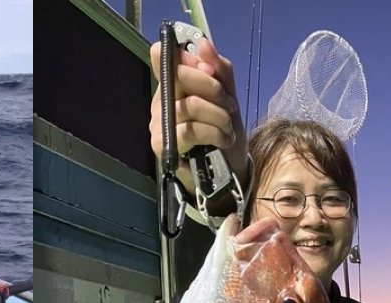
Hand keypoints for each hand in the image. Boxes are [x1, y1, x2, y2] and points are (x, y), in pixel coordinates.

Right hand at [147, 37, 247, 192]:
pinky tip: (223, 139)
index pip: (165, 57)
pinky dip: (214, 133)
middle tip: (229, 106)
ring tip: (228, 127)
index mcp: (173, 84)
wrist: (228, 169)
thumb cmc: (224, 131)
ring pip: (190, 105)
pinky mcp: (165, 145)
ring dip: (219, 115)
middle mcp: (161, 101)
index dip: (190, 60)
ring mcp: (160, 124)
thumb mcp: (228, 95)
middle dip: (214, 89)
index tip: (211, 72)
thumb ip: (218, 69)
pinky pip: (190, 129)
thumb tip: (202, 44)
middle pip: (180, 76)